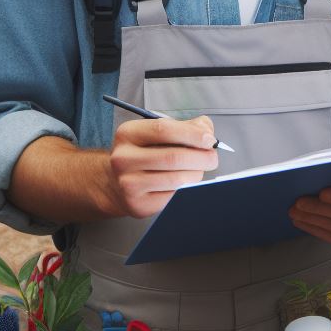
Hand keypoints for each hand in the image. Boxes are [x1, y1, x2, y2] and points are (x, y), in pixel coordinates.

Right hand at [104, 114, 218, 218]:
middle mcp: (123, 158)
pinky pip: (174, 196)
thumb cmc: (146, 154)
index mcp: (128, 134)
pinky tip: (185, 182)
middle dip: (202, 157)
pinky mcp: (138, 204)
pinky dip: (187, 188)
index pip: (163, 129)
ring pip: (177, 179)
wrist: (118, 183)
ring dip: (197, 174)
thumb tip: (207, 130)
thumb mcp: (159, 133)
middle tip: (212, 157)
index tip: (210, 139)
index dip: (192, 134)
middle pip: (174, 157)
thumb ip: (187, 126)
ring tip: (198, 170)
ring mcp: (129, 184)